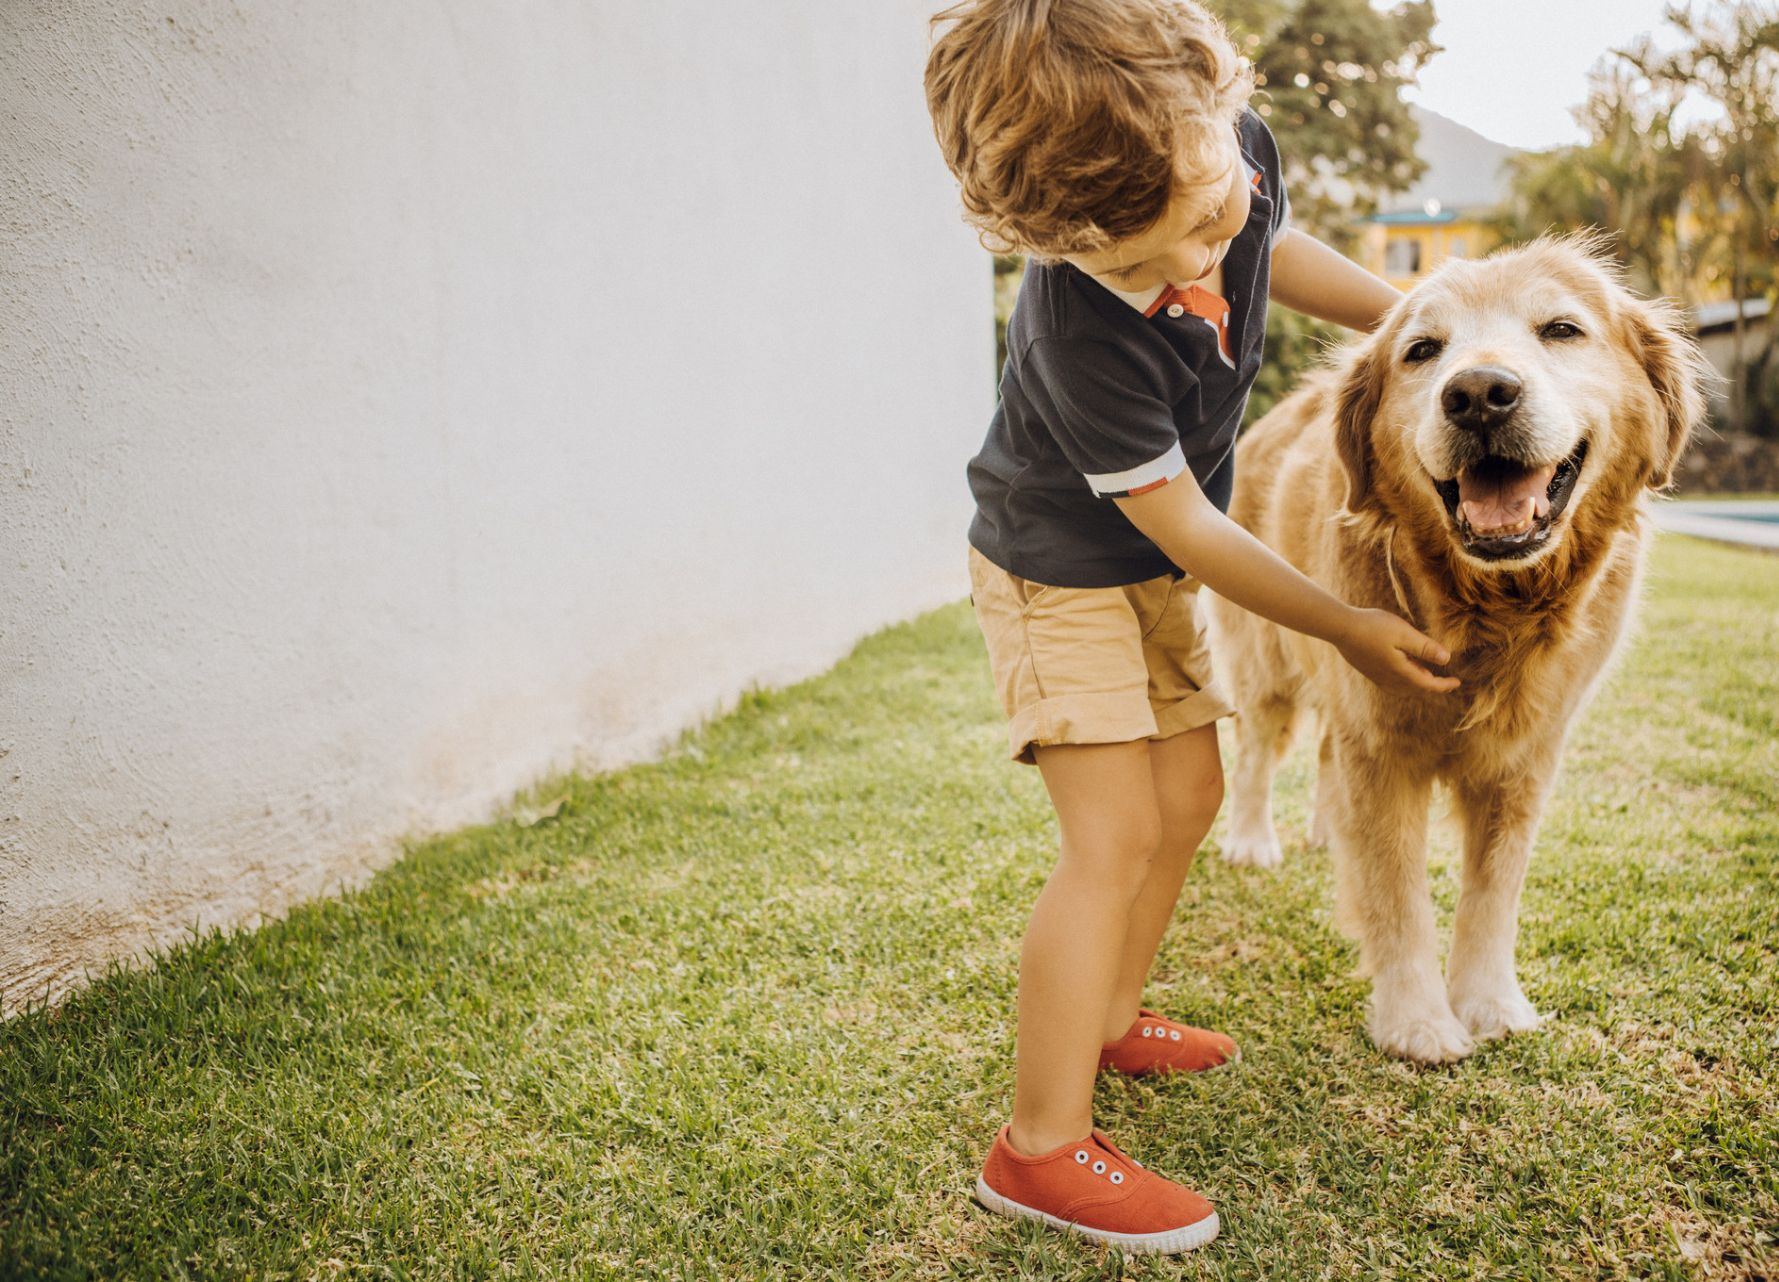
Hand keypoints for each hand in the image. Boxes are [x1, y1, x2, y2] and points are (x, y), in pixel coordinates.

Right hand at [1334, 607, 1459, 694]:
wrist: (1340, 628)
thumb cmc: (1373, 627)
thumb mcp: (1404, 633)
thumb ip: (1425, 647)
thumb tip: (1446, 659)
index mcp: (1401, 671)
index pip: (1428, 685)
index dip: (1444, 685)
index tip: (1458, 682)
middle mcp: (1389, 679)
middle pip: (1417, 690)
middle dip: (1433, 687)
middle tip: (1447, 681)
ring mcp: (1378, 677)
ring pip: (1404, 689)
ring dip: (1418, 686)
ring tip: (1427, 676)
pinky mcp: (1370, 672)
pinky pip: (1393, 685)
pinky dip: (1405, 683)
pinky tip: (1404, 673)